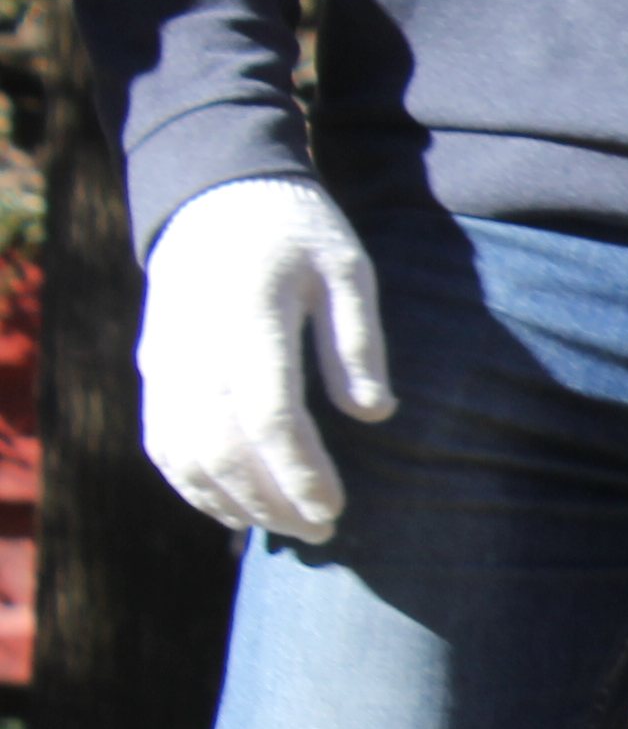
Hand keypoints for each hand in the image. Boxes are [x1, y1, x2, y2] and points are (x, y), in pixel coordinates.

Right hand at [138, 177, 391, 543]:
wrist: (214, 194)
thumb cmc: (296, 231)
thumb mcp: (347, 268)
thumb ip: (357, 340)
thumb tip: (374, 414)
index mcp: (247, 316)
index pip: (267, 415)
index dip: (299, 471)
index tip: (335, 509)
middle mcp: (194, 345)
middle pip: (222, 446)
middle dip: (271, 500)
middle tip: (322, 533)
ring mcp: (165, 359)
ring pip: (183, 452)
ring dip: (231, 501)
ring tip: (285, 528)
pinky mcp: (153, 368)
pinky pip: (161, 440)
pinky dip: (191, 484)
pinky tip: (233, 508)